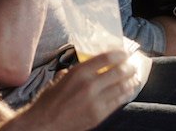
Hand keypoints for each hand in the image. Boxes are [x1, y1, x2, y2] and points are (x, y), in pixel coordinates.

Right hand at [17, 50, 141, 130]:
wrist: (42, 125)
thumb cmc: (48, 102)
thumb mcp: (60, 79)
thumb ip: (76, 70)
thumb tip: (89, 63)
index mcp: (79, 73)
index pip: (107, 58)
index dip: (120, 54)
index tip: (125, 53)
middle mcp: (89, 85)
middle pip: (119, 71)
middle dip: (129, 67)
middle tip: (132, 65)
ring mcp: (96, 101)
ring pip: (122, 86)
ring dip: (131, 80)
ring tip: (134, 77)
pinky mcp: (99, 115)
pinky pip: (118, 101)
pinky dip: (126, 93)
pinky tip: (129, 90)